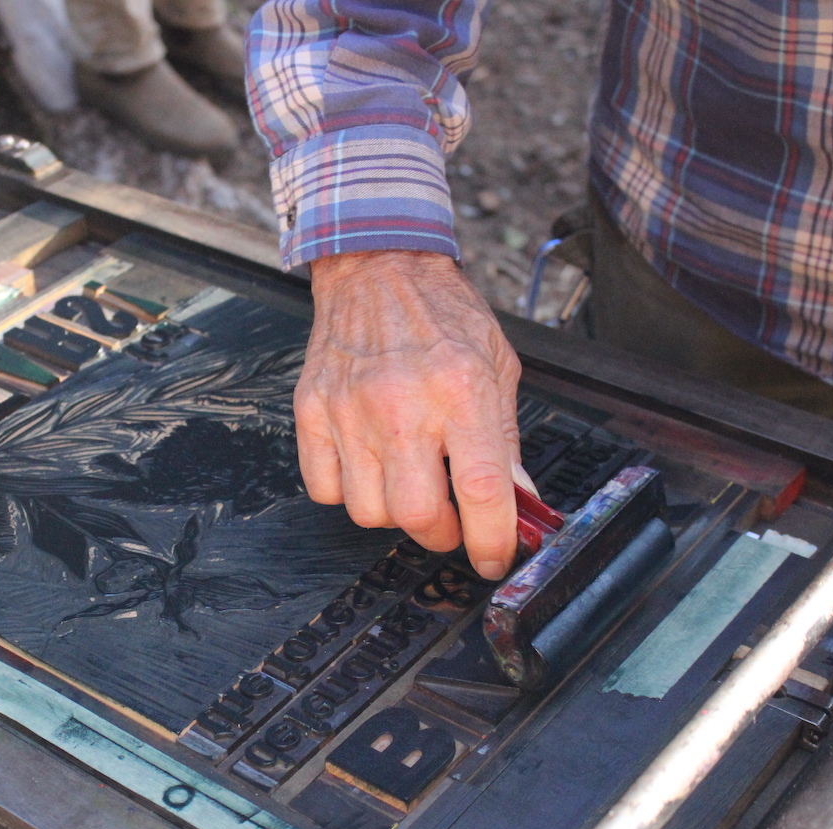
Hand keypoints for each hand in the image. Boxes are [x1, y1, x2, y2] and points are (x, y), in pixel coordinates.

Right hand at [298, 249, 523, 579]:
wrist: (378, 268)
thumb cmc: (441, 313)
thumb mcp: (497, 367)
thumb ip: (505, 440)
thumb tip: (518, 501)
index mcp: (460, 390)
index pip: (481, 490)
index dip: (492, 539)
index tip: (494, 557)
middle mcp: (403, 403)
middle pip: (416, 514)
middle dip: (441, 535)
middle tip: (450, 522)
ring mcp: (351, 410)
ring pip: (368, 511)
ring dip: (394, 513)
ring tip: (407, 484)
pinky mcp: (313, 411)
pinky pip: (325, 489)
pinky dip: (349, 492)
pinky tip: (369, 466)